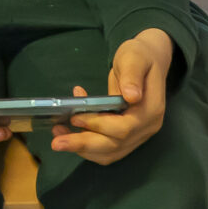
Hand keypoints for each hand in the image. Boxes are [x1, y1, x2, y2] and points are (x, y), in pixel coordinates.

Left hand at [51, 28, 171, 164]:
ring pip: (109, 152)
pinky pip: (107, 149)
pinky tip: (71, 131)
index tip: (76, 117)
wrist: (148, 60)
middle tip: (57, 142)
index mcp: (150, 110)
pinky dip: (88, 146)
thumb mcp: (134, 58)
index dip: (99, 125)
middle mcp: (146, 127)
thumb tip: (131, 96)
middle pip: (114, 145)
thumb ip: (132, 76)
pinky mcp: (127, 136)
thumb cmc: (139, 56)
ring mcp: (138, 134)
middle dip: (84, 144)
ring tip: (58, 137)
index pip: (125, 128)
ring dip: (82, 148)